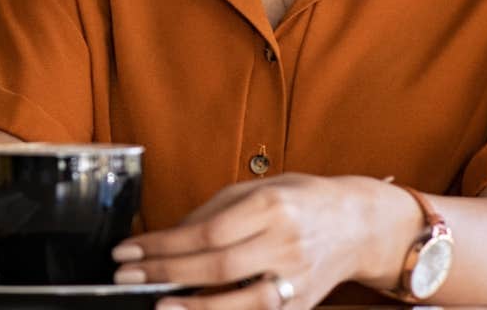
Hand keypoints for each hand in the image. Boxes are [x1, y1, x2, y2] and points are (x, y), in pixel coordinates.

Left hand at [112, 175, 394, 309]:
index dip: (164, 244)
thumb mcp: (257, 188)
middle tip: (128, 277)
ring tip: (160, 306)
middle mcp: (286, 243)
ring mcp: (297, 278)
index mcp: (272, 206)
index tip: (129, 251)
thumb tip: (169, 236)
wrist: (358, 224)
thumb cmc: (300, 201)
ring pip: (243, 301)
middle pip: (218, 266)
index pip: (207, 231)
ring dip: (197, 307)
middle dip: (166, 274)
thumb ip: (213, 211)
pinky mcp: (303, 305)